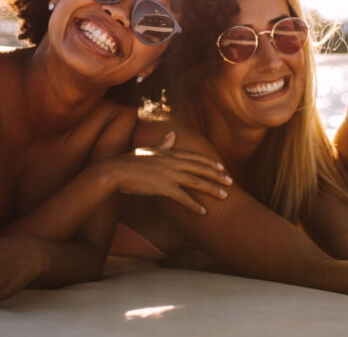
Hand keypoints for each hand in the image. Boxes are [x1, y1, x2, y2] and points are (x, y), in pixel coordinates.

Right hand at [101, 132, 232, 213]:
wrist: (116, 171)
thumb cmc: (130, 161)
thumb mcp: (149, 150)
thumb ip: (163, 145)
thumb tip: (172, 135)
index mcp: (170, 154)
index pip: (196, 157)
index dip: (211, 163)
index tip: (222, 168)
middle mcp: (172, 162)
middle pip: (201, 168)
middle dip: (218, 175)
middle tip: (231, 182)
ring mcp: (169, 174)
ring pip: (196, 182)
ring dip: (212, 189)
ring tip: (225, 196)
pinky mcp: (163, 187)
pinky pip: (183, 198)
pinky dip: (194, 205)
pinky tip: (204, 212)